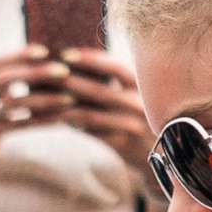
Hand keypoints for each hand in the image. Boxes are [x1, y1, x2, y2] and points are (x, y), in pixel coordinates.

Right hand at [0, 46, 72, 163]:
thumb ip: (11, 75)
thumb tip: (46, 56)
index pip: (3, 60)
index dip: (23, 54)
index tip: (46, 50)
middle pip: (9, 78)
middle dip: (38, 72)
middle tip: (64, 71)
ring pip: (18, 104)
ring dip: (46, 100)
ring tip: (70, 98)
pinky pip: (21, 125)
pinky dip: (42, 121)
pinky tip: (61, 119)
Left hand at [55, 48, 152, 172]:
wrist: (168, 157)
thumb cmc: (144, 120)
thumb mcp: (137, 97)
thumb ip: (114, 84)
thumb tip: (77, 66)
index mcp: (143, 87)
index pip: (116, 68)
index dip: (91, 59)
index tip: (66, 53)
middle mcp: (141, 104)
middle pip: (99, 90)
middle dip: (69, 81)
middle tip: (44, 75)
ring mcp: (133, 126)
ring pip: (92, 114)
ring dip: (64, 105)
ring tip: (43, 99)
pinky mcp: (124, 145)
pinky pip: (92, 134)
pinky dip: (72, 125)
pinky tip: (55, 119)